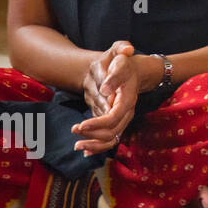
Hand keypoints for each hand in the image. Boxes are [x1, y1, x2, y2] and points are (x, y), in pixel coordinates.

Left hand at [74, 41, 140, 155]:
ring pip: (112, 139)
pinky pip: (109, 139)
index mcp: (127, 98)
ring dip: (95, 145)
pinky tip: (85, 150)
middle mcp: (127, 112)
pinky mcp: (115, 122)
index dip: (97, 124)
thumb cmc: (123, 62)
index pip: (114, 117)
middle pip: (113, 131)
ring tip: (77, 145)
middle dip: (92, 135)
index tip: (81, 125)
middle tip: (74, 130)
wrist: (133, 70)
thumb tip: (106, 89)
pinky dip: (98, 146)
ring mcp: (122, 118)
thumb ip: (114, 72)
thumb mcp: (119, 57)